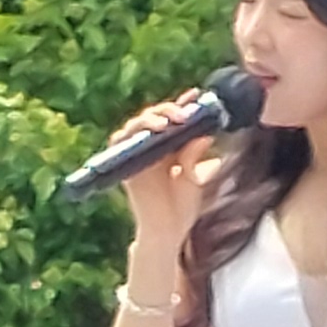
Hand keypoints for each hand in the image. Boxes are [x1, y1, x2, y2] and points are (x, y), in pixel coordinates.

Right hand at [98, 89, 221, 248]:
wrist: (169, 230)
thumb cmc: (183, 206)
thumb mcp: (196, 177)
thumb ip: (196, 155)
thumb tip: (205, 134)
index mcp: (171, 145)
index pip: (175, 117)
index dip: (184, 104)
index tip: (196, 95)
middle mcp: (153, 145)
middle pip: (156, 115)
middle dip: (170, 110)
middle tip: (184, 114)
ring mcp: (137, 153)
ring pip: (138, 122)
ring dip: (152, 117)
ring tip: (167, 121)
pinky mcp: (124, 163)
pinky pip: (121, 139)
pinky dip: (132, 131)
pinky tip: (149, 129)